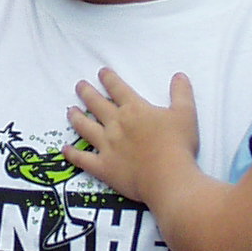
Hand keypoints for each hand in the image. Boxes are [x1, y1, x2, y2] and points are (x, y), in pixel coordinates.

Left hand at [63, 69, 200, 206]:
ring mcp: (107, 145)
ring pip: (85, 127)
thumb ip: (181, 93)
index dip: (109, 79)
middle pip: (96, 104)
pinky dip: (72, 154)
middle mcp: (116, 124)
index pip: (117, 88)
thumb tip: (179, 76)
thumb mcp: (185, 114)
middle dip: (87, 93)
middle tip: (79, 85)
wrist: (168, 178)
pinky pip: (83, 159)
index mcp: (134, 109)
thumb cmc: (178, 145)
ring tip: (70, 110)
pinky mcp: (103, 166)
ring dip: (76, 117)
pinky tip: (65, 149)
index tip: (101, 72)